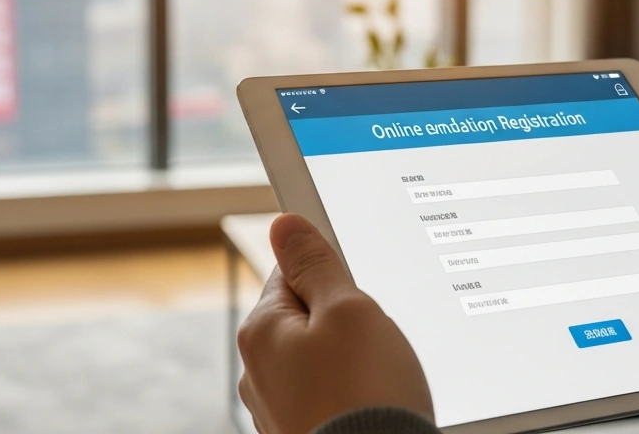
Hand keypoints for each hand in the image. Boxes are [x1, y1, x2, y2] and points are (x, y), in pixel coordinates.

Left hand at [237, 213, 432, 433]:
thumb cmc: (365, 395)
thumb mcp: (348, 310)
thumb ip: (316, 265)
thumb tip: (285, 225)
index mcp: (260, 332)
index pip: (289, 273)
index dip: (331, 273)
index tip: (357, 285)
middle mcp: (258, 373)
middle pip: (307, 319)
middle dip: (345, 322)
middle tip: (375, 337)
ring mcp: (279, 410)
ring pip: (322, 362)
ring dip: (353, 363)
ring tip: (380, 379)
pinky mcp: (303, 433)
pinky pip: (331, 397)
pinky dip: (354, 396)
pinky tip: (375, 404)